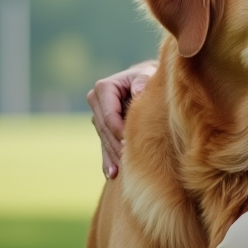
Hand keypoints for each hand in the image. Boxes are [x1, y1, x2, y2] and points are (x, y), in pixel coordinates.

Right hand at [87, 61, 155, 177]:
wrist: (148, 81)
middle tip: (130, 163)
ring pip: (104, 140)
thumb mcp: (149, 74)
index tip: (131, 145)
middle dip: (116, 146)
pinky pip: (104, 145)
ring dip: (112, 156)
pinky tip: (112, 173)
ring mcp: (98, 115)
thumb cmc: (151, 76)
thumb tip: (137, 91)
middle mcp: (97, 101)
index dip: (120, 131)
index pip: (109, 116)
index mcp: (104, 88)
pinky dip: (108, 160)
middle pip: (105, 130)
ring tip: (122, 172)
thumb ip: (143, 80)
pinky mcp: (103, 127)